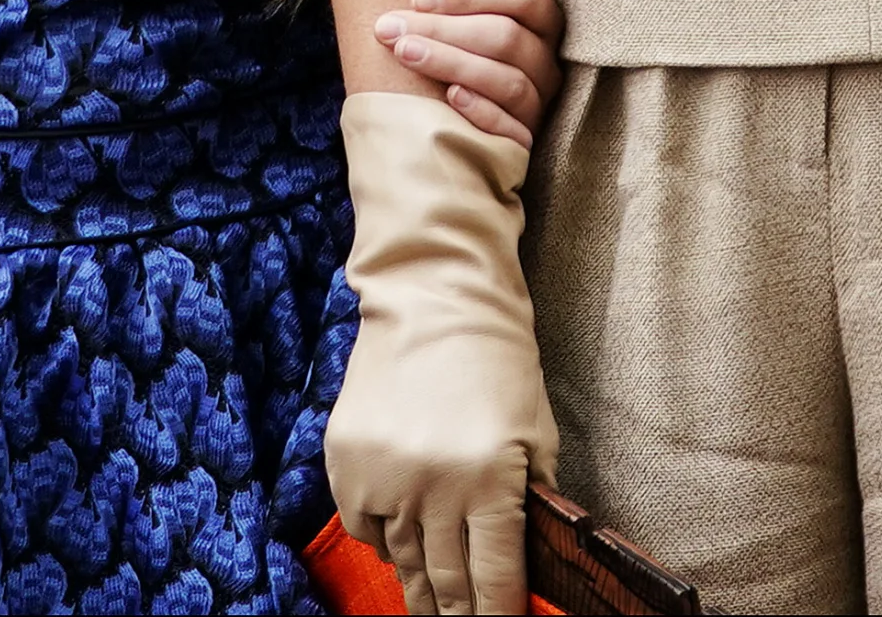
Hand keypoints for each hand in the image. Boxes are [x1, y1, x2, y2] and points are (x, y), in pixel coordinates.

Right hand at [329, 94, 553, 614]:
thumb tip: (523, 567)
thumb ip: (532, 503)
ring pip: (402, 563)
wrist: (432, 296)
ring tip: (434, 611)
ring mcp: (382, 475)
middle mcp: (431, 485)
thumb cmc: (497, 362)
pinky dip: (385, 543)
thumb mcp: (535, 433)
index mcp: (488, 479)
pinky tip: (402, 548)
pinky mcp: (346, 462)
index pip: (493, 581)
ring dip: (422, 592)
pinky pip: (365, 528)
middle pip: (445, 584)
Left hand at [372, 0, 561, 147]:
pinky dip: (482, 111)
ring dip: (452, 65)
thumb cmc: (458, 23)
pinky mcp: (523, 140)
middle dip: (445, 30)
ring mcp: (538, 102)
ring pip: (508, 82)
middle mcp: (546, 59)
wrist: (442, 94)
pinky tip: (448, 98)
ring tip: (404, 54)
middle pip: (508, 39)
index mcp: (541, 16)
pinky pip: (512, 129)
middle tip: (390, 27)